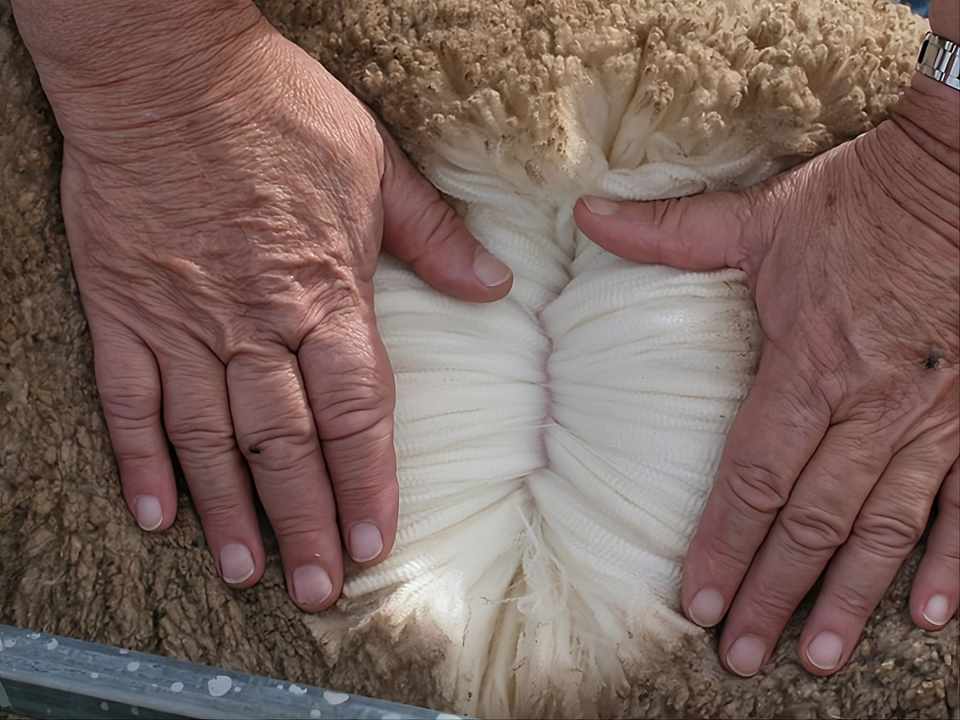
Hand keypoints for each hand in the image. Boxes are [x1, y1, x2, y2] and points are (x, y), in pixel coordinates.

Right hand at [19, 5, 511, 609]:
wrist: (165, 69)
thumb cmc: (276, 110)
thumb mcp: (376, 162)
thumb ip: (432, 234)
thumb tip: (493, 286)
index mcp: (323, 292)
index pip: (356, 410)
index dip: (369, 481)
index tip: (380, 539)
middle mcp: (253, 323)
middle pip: (286, 444)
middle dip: (308, 522)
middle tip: (320, 588)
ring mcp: (183, 322)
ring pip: (210, 439)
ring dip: (231, 512)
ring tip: (247, 573)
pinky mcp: (123, 310)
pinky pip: (129, 400)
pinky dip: (140, 461)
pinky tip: (157, 515)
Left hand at [575, 74, 958, 674]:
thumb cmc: (858, 199)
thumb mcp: (759, 216)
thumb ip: (671, 232)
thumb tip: (584, 216)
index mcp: (808, 366)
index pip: (752, 476)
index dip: (719, 543)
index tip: (691, 601)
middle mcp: (871, 406)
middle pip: (811, 520)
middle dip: (770, 592)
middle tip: (740, 654)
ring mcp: (934, 417)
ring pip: (884, 527)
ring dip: (849, 597)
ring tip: (819, 656)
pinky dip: (951, 561)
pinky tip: (930, 613)